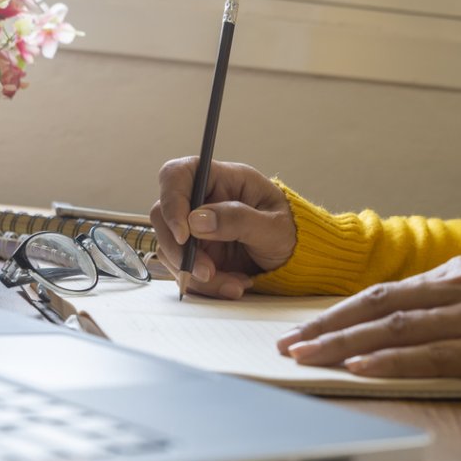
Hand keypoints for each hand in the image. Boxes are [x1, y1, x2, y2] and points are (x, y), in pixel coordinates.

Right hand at [150, 158, 296, 298]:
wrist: (298, 260)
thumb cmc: (292, 233)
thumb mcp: (274, 227)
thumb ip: (238, 220)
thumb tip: (196, 220)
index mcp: (222, 179)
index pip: (177, 175)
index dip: (171, 200)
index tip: (183, 234)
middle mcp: (202, 201)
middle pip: (162, 215)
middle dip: (180, 249)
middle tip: (207, 271)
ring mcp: (196, 230)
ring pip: (170, 249)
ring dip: (196, 273)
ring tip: (235, 284)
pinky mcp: (197, 255)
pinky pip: (184, 271)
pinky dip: (205, 286)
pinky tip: (234, 286)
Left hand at [277, 256, 460, 380]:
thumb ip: (441, 300)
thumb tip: (393, 315)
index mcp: (451, 276)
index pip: (380, 292)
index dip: (336, 312)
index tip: (301, 329)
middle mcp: (456, 291)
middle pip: (377, 307)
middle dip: (327, 327)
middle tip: (288, 345)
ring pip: (395, 329)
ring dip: (346, 345)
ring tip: (309, 357)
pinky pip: (430, 356)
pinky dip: (391, 362)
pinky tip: (361, 368)